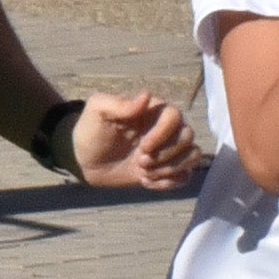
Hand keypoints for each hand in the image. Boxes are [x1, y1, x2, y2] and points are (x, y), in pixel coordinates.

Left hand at [73, 91, 202, 189]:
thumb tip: (146, 96)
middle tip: (141, 162)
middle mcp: (166, 128)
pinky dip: (170, 182)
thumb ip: (118, 103)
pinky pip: (186, 176)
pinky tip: (146, 182)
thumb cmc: (90, 133)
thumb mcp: (97, 112)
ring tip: (144, 173)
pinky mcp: (167, 169)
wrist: (86, 163)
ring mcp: (168, 149)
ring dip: (170, 169)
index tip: (143, 148)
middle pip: (188, 137)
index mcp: (152, 110)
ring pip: (192, 156)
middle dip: (166, 155)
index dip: (163, 134)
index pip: (175, 116)